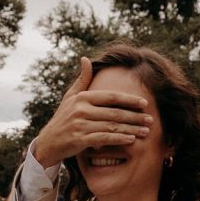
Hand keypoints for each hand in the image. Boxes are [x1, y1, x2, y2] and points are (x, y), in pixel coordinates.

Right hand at [34, 57, 152, 167]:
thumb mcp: (70, 97)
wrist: (48, 142)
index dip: (129, 99)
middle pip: (115, 112)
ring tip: (146, 132)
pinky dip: (119, 139)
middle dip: (135, 117)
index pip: (111, 97)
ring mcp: (80, 125)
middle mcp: (81, 110)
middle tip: (150, 120)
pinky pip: (104, 138)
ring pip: (112, 126)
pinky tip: (131, 140)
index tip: (144, 103)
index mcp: (82, 97)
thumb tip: (85, 58)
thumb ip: (82, 79)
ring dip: (131, 129)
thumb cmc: (63, 118)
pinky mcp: (79, 140)